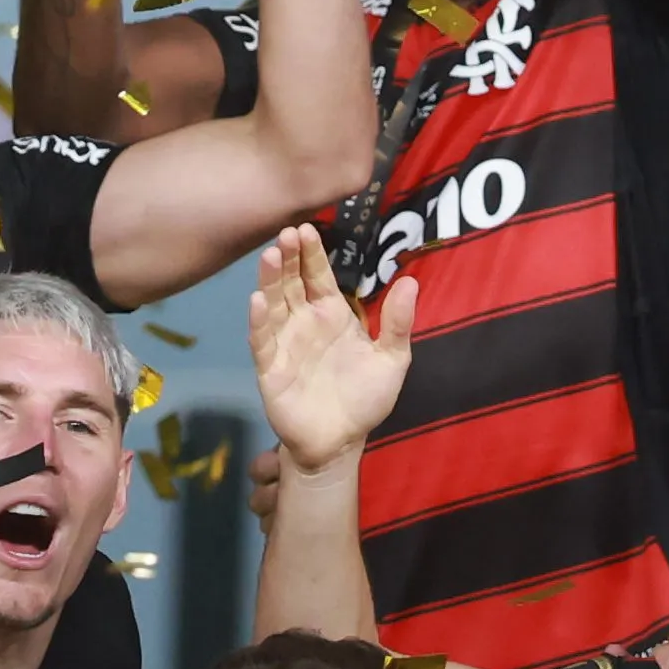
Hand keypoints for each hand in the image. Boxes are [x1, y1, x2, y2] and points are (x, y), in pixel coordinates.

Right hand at [246, 227, 416, 472]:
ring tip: (268, 255)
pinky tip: (256, 300)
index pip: (318, 275)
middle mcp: (304, 322)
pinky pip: (262, 340)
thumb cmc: (364, 399)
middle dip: (288, 257)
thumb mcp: (392, 359)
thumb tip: (411, 279)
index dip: (312, 252)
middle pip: (291, 282)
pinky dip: (258, 320)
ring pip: (273, 304)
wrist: (340, 441)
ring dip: (269, 279)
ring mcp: (284, 343)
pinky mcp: (270, 367)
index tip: (308, 227)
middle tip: (286, 232)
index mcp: (332, 314)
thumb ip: (399, 322)